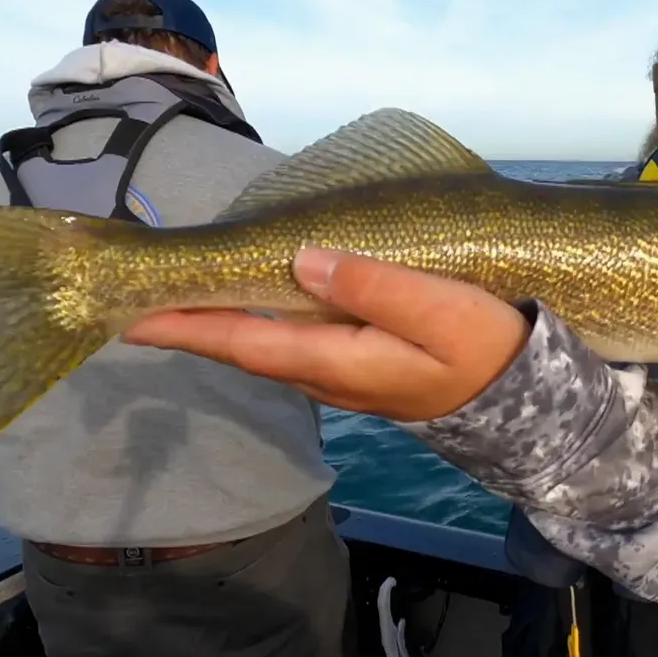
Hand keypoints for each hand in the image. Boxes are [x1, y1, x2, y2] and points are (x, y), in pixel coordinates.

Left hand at [120, 249, 529, 421]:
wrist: (527, 397)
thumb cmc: (486, 349)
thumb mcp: (438, 312)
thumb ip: (372, 286)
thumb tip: (302, 259)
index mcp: (337, 361)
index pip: (241, 341)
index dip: (184, 325)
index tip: (130, 312)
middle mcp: (326, 372)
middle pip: (242, 344)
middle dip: (186, 322)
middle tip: (132, 296)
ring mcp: (341, 370)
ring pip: (263, 341)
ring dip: (216, 319)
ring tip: (175, 292)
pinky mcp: (359, 361)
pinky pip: (289, 337)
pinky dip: (254, 318)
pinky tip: (248, 297)